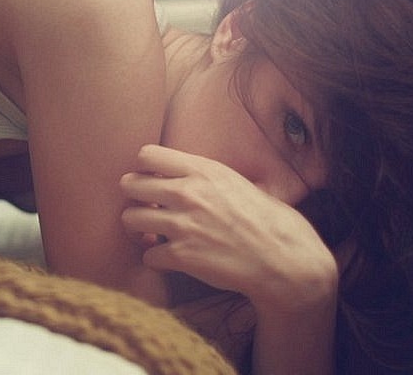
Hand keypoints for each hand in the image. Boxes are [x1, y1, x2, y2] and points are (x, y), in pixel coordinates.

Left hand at [120, 144, 337, 311]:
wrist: (283, 258)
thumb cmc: (266, 218)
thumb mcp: (236, 181)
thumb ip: (204, 175)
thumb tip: (178, 174)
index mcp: (202, 170)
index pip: (146, 154)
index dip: (143, 168)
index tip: (152, 181)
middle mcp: (188, 192)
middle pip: (129, 183)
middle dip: (134, 196)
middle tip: (147, 207)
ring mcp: (183, 224)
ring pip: (129, 219)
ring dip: (138, 228)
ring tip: (153, 234)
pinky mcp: (182, 256)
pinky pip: (147, 256)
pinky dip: (156, 259)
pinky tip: (170, 258)